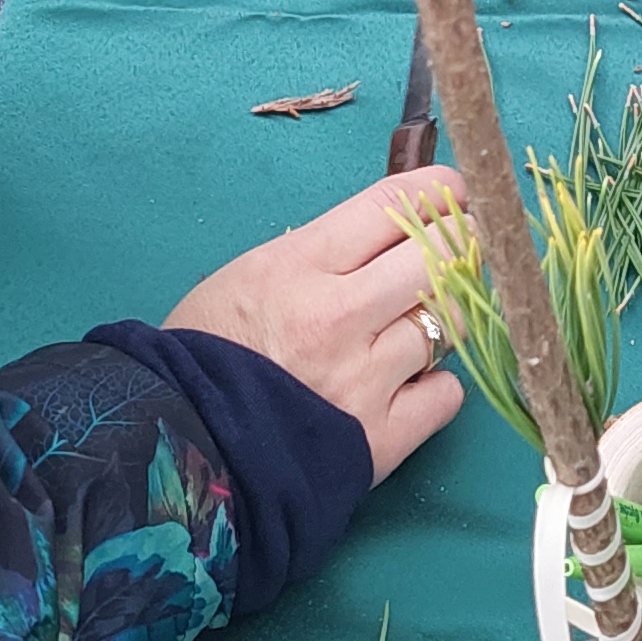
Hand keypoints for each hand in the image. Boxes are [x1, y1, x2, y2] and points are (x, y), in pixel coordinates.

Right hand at [166, 167, 469, 479]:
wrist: (181, 448)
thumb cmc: (206, 352)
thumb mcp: (252, 274)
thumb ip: (324, 253)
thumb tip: (394, 233)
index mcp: (300, 266)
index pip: (393, 206)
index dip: (438, 191)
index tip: (454, 193)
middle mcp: (340, 316)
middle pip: (440, 256)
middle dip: (460, 243)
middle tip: (459, 249)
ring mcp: (365, 379)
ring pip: (451, 322)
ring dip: (445, 316)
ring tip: (418, 322)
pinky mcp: (382, 437)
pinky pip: (447, 393)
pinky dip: (437, 384)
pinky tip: (411, 382)